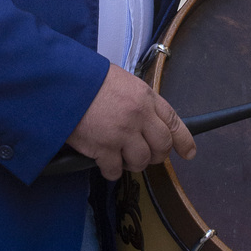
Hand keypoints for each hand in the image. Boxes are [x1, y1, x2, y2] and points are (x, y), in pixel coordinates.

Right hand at [66, 64, 196, 181]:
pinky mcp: (103, 149)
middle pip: (161, 147)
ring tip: (121, 156)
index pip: (173, 122)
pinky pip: (115, 170)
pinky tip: (104, 161)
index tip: (188, 152)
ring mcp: (122, 134)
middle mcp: (139, 116)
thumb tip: (147, 121)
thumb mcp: (122, 82)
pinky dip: (111, 170)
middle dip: (156, 155)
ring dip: (132, 163)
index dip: (183, 140)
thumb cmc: (89, 79)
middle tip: (144, 154)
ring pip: (141, 162)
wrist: (63, 84)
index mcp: (146, 97)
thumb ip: (138, 101)